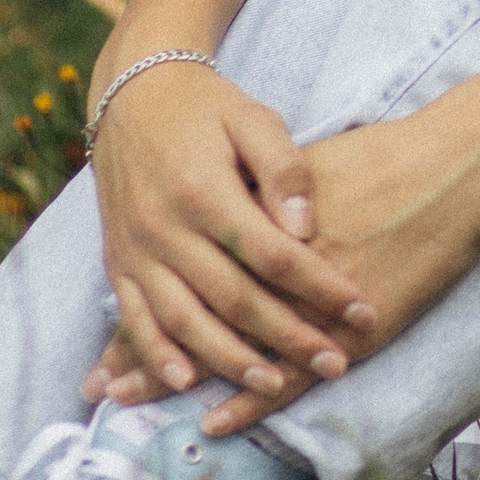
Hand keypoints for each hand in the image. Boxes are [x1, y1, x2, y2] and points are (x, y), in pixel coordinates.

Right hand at [85, 65, 373, 424]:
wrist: (133, 93)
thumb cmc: (206, 107)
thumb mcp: (252, 117)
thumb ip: (283, 168)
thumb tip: (307, 227)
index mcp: (204, 189)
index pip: (272, 253)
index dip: (319, 286)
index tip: (362, 310)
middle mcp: (165, 226)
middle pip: (234, 297)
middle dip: (287, 337)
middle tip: (335, 363)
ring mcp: (136, 249)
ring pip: (185, 320)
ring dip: (229, 360)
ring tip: (275, 385)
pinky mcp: (117, 261)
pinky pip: (134, 318)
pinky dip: (157, 354)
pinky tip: (186, 382)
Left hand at [96, 84, 479, 438]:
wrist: (453, 166)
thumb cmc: (388, 159)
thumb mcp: (312, 165)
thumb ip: (266, 196)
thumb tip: (233, 213)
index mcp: (259, 218)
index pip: (186, 268)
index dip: (146, 301)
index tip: (107, 337)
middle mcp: (271, 263)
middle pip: (192, 309)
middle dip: (144, 349)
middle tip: (100, 386)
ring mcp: (307, 301)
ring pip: (229, 346)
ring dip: (178, 375)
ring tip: (131, 403)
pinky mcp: (346, 329)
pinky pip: (286, 372)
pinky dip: (248, 398)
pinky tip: (213, 419)